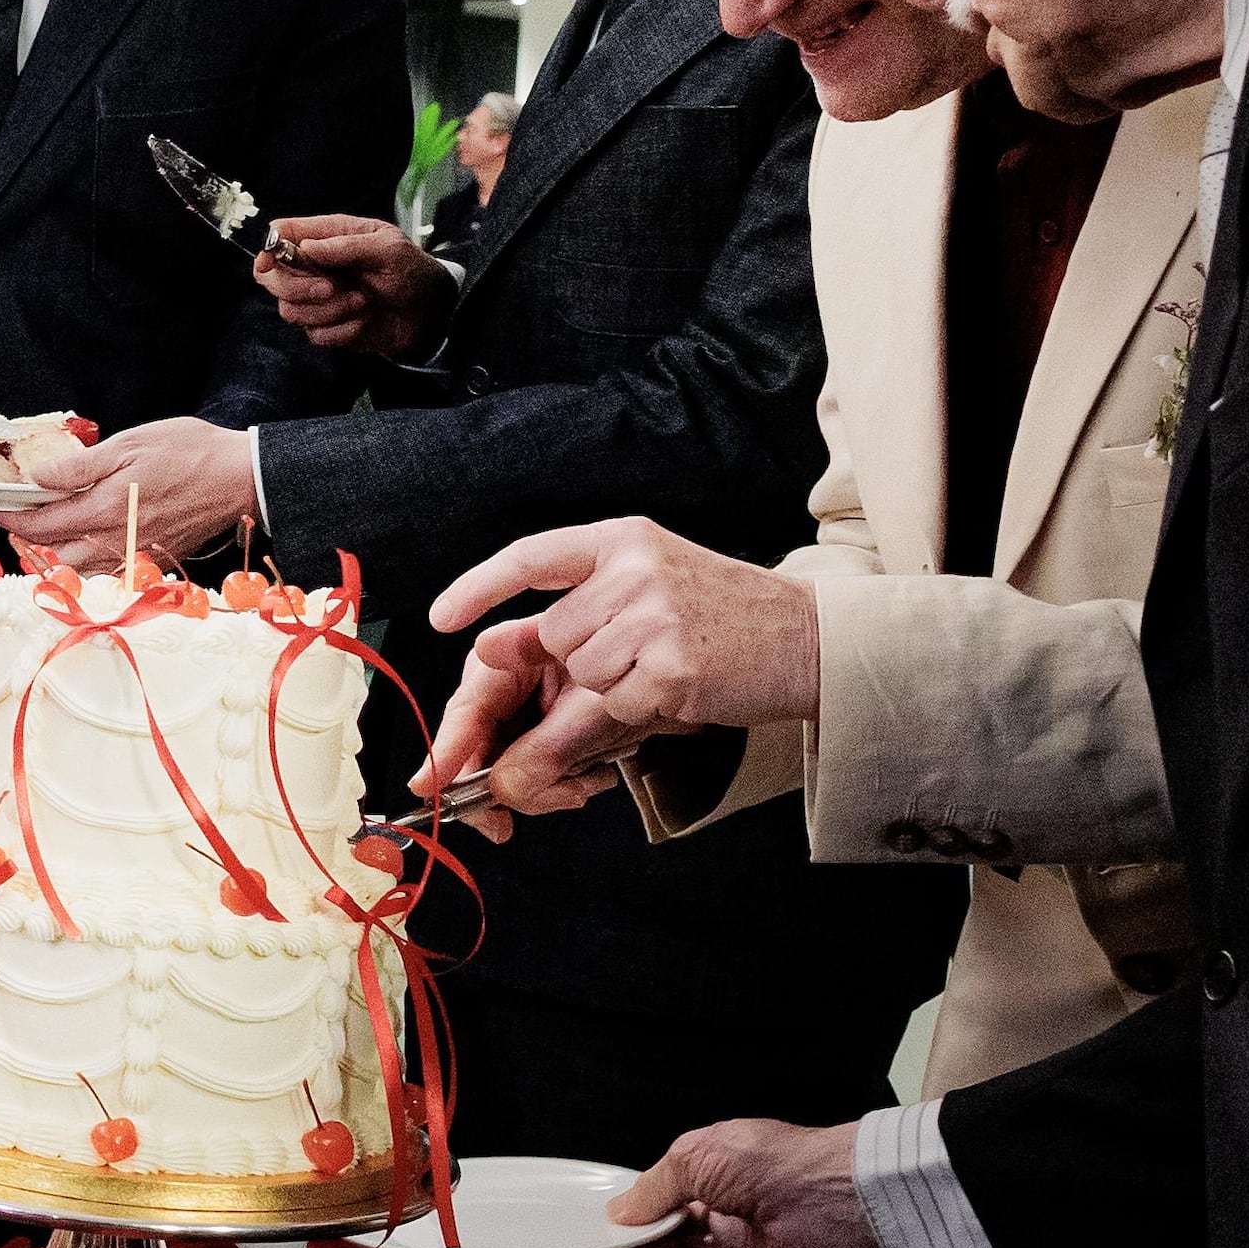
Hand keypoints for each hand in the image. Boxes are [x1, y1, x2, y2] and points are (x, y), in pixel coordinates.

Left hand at [3, 415, 256, 570]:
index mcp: (104, 510)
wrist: (242, 478)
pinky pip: (106, 572)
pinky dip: (86, 561)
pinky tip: (86, 541)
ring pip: (78, 569)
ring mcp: (134, 555)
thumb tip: (39, 478)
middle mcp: (115, 541)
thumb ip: (79, 467)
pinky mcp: (151, 559)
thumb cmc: (191, 453)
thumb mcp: (130, 444)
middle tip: (16, 514)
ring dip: (55, 552)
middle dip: (27, 537)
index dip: (9, 516)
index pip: (40, 524)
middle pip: (53, 554)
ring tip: (47, 527)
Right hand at [257, 214, 449, 360]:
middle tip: (331, 288)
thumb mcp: (388, 250)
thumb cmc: (411, 270)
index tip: (273, 264)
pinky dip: (342, 330)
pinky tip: (365, 319)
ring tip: (363, 301)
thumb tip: (305, 247)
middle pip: (271, 278)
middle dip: (297, 287)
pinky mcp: (326, 326)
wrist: (431, 311)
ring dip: (329, 311)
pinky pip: (315, 334)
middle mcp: (314, 267)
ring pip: (290, 310)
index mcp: (327, 237)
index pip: (280, 235)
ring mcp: (317, 299)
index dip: (269, 248)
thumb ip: (347, 246)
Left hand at [415, 519, 819, 812]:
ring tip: (668, 664)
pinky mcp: (671, 670)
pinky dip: (640, 708)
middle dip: (584, 658)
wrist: (809, 638)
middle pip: (555, 635)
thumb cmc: (722, 615)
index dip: (477, 588)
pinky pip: (615, 705)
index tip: (439, 617)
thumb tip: (485, 644)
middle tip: (646, 650)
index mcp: (624, 539)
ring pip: (583, 673)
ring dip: (614, 684)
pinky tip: (680, 686)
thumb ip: (570, 609)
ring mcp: (654, 619)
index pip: (530, 557)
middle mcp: (635, 570)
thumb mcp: (646, 588)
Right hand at [607, 1118, 879, 1247]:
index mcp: (721, 1169)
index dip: (636, 1199)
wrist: (831, 1198)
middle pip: (668, 1226)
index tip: (601, 1208)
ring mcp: (733, 1247)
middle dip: (631, 1229)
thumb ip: (652, 1187)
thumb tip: (620, 1211)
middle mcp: (727, 1209)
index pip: (668, 1190)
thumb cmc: (772, 1160)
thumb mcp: (695, 1154)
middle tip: (590, 1232)